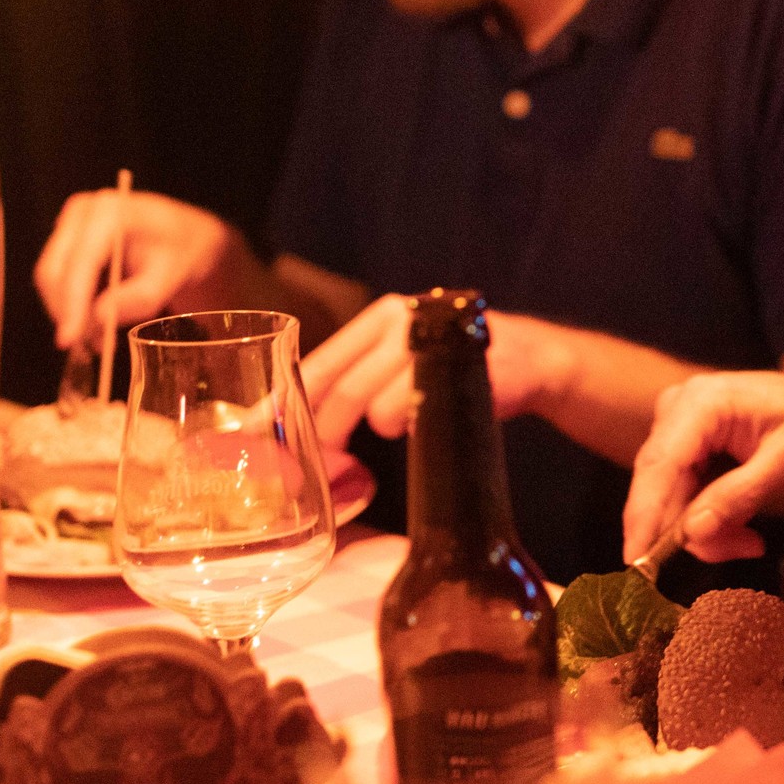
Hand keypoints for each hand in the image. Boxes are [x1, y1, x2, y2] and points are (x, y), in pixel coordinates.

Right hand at [33, 190, 245, 348]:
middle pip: (54, 271)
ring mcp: (72, 222)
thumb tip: (98, 318)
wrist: (186, 234)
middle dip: (66, 312)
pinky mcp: (68, 237)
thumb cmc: (184, 251)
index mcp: (111, 213)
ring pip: (50, 277)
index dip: (72, 304)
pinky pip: (58, 277)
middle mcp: (84, 211)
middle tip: (86, 346)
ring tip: (97, 338)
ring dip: (68, 311)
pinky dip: (72, 302)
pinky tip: (95, 321)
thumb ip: (138, 298)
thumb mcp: (171, 277)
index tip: (69, 339)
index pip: (80, 263)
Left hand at [298, 296, 573, 458]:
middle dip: (320, 431)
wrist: (530, 360)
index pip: (318, 364)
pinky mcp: (458, 364)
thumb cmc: (453, 372)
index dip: (281, 401)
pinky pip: (410, 408)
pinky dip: (406, 425)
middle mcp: (400, 320)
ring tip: (384, 434)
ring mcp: (430, 340)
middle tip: (313, 463)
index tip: (253, 434)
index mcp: (379, 320)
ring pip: (372, 401)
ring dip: (372, 429)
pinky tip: (420, 421)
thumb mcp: (400, 365)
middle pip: (341, 386)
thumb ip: (356, 384)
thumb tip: (298, 427)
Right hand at [624, 370, 783, 563]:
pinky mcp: (689, 445)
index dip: (644, 516)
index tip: (635, 562)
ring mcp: (681, 425)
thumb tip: (690, 533)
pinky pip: (684, 493)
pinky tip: (743, 530)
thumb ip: (738, 496)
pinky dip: (709, 519)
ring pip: (671, 496)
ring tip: (750, 541)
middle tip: (738, 551)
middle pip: (660, 484)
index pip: (660, 464)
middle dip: (690, 530)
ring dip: (706, 529)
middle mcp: (680, 408)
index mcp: (702, 402)